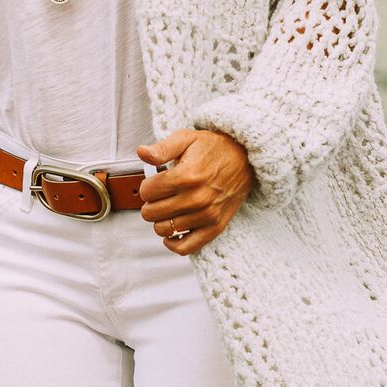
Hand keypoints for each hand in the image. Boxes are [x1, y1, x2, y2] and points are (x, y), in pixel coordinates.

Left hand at [136, 128, 256, 253]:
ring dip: (160, 220)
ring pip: (163, 230)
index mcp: (186, 176)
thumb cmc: (214, 148)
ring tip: (168, 208)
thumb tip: (142, 152)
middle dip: (150, 203)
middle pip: (151, 213)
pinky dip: (173, 243)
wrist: (244, 159)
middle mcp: (196, 198)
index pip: (146, 192)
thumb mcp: (187, 139)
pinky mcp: (214, 227)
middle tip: (160, 195)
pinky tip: (172, 232)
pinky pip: (185, 247)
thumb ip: (162, 148)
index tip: (154, 182)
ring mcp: (206, 215)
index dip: (146, 186)